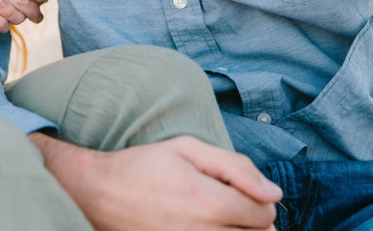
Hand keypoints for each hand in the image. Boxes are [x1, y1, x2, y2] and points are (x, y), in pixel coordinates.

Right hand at [31, 133, 280, 229]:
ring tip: (216, 215)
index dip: (261, 200)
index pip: (263, 214)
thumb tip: (274, 192)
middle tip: (229, 203)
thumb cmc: (143, 165)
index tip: (245, 191)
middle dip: (251, 219)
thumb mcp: (187, 149)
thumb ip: (235, 167)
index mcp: (206, 199)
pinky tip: (204, 225)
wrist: (98, 192)